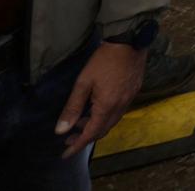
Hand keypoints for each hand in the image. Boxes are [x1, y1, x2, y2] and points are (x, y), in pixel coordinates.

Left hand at [55, 40, 146, 156]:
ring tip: (80, 121)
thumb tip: (61, 130)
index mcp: (107, 106)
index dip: (77, 145)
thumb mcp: (83, 82)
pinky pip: (118, 111)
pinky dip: (105, 116)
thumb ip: (72, 107)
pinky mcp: (133, 92)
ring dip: (95, 126)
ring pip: (111, 121)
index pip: (90, 133)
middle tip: (69, 138)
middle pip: (102, 130)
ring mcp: (129, 99)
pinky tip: (96, 108)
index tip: (65, 154)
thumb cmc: (104, 60)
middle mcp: (121, 106)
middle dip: (85, 137)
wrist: (129, 40)